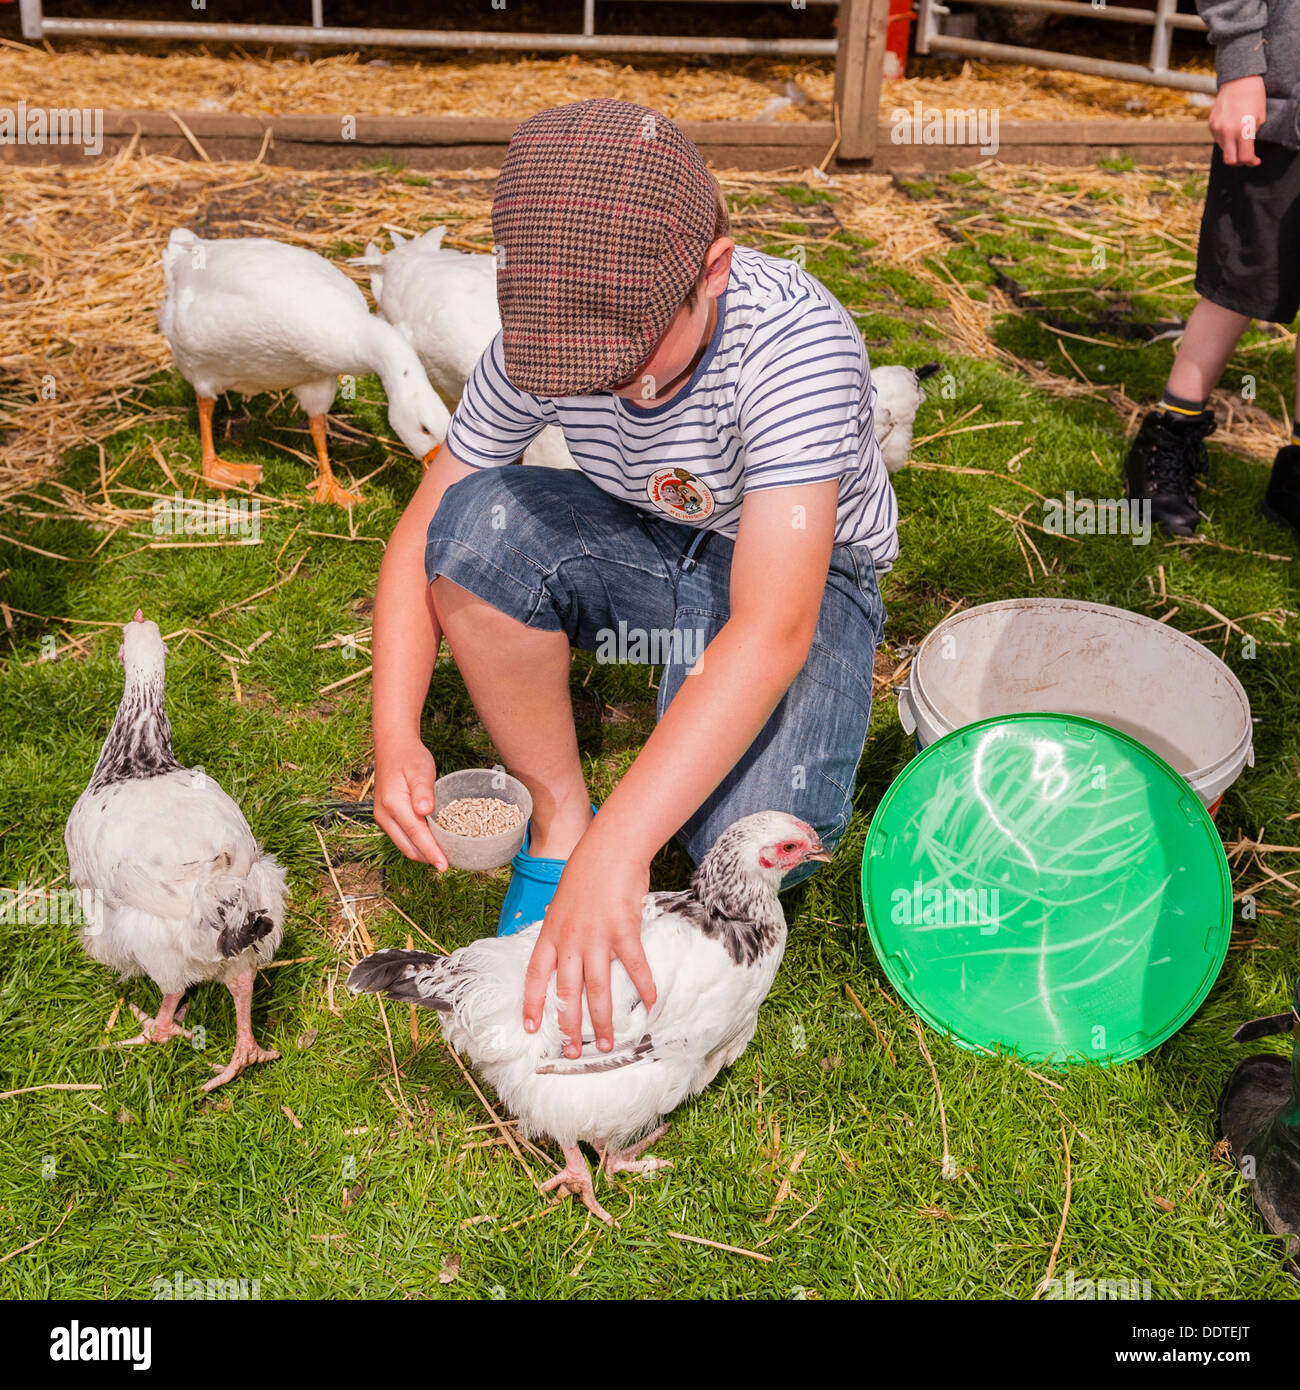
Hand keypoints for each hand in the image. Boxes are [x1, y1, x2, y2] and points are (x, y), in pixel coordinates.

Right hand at [373, 736, 447, 868]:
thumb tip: (424, 812)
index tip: (444, 866)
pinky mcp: (386, 817)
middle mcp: (384, 815)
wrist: (393, 747)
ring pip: (404, 845)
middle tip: (450, 864)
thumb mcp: (421, 770)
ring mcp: (383, 818)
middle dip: (428, 858)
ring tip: (444, 857)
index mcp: (393, 804)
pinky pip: (403, 838)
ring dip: (423, 853)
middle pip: (408, 847)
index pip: (416, 835)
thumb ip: (423, 791)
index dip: (431, 852)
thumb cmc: (409, 757)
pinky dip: (417, 844)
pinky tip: (433, 844)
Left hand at [522, 840, 655, 1056]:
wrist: (610, 849)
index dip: (533, 1004)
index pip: (536, 976)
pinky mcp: (623, 932)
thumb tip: (561, 949)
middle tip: (572, 1052)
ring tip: (607, 1044)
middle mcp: (570, 940)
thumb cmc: (586, 872)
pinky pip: (634, 967)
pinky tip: (651, 1005)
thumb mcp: (562, 902)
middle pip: (567, 992)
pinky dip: (644, 987)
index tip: (531, 1028)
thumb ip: (561, 929)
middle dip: (568, 1026)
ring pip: (597, 989)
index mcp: (551, 934)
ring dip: (602, 1020)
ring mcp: (596, 938)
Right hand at [1209, 75, 1266, 165]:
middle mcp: (1227, 132)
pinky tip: (1232, 128)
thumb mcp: (1259, 118)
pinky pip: (1218, 139)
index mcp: (1242, 130)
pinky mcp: (1211, 125)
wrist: (1238, 80)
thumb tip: (1245, 149)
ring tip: (1239, 137)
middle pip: (1230, 160)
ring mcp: (1216, 129)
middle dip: (1239, 162)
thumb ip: (1252, 136)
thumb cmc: (1254, 96)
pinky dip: (1226, 139)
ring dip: (1232, 148)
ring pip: (1224, 149)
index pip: (1244, 157)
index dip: (1251, 162)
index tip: (1255, 161)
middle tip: (1246, 157)